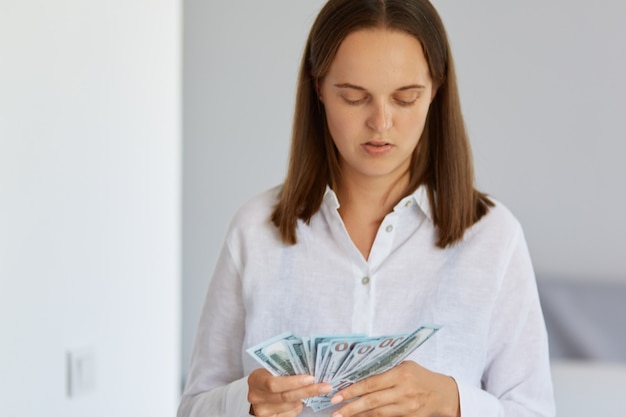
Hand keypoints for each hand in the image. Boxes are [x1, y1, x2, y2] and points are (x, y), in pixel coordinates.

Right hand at [247, 368, 332, 416]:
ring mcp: (261, 411)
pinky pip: (290, 414)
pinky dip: (298, 406)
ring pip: (290, 406)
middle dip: (307, 391)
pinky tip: (301, 400)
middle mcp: (256, 397)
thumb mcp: (272, 368)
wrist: (259, 392)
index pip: (273, 384)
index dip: (293, 382)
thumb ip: (286, 368)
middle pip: (285, 397)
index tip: (311, 378)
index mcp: (256, 379)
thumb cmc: (269, 375)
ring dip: (303, 399)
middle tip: (325, 387)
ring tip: (312, 390)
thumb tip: (313, 366)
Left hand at [329, 361, 459, 416]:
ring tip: (343, 415)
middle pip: (372, 401)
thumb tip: (357, 373)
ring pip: (377, 413)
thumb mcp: (404, 366)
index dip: (352, 390)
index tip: (337, 395)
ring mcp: (407, 407)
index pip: (371, 383)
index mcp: (400, 374)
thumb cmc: (420, 375)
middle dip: (351, 407)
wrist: (442, 393)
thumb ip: (384, 369)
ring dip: (358, 415)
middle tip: (335, 411)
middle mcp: (404, 391)